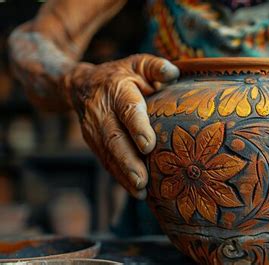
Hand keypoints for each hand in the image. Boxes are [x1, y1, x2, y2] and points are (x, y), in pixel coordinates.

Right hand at [64, 54, 178, 198]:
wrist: (81, 86)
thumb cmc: (121, 75)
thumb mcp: (137, 64)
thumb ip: (155, 67)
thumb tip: (173, 73)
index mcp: (116, 89)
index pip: (127, 110)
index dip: (137, 128)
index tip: (148, 145)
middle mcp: (102, 111)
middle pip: (114, 139)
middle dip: (128, 162)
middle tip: (142, 180)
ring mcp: (94, 130)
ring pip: (108, 155)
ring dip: (124, 175)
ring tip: (140, 191)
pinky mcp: (94, 144)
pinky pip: (106, 162)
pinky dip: (119, 178)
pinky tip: (135, 192)